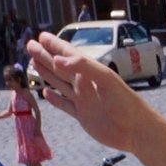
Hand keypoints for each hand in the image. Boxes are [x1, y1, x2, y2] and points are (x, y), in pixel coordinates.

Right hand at [28, 30, 142, 150]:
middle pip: (59, 66)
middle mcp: (84, 84)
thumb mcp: (106, 79)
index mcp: (90, 72)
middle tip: (30, 44)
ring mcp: (82, 100)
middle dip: (44, 55)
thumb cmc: (125, 102)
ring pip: (59, 83)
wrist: (135, 130)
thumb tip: (57, 60)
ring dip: (46, 73)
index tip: (41, 36)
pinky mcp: (82, 116)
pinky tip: (45, 93)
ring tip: (33, 62)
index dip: (55, 45)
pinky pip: (64, 105)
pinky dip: (55, 100)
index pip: (68, 54)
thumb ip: (83, 66)